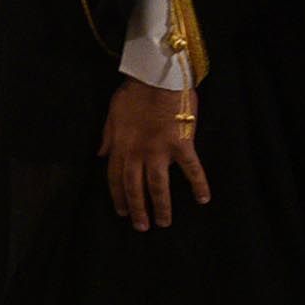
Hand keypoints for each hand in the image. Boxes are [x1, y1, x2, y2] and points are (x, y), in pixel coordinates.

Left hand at [99, 78, 210, 231]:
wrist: (156, 77)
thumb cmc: (134, 92)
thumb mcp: (112, 113)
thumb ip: (107, 136)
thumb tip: (100, 155)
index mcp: (120, 145)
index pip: (116, 178)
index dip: (118, 197)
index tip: (122, 212)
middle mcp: (138, 152)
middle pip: (135, 187)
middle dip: (137, 209)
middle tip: (141, 227)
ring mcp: (160, 151)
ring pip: (159, 185)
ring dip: (161, 206)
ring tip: (164, 222)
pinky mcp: (181, 145)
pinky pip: (191, 169)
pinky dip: (198, 185)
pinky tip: (203, 199)